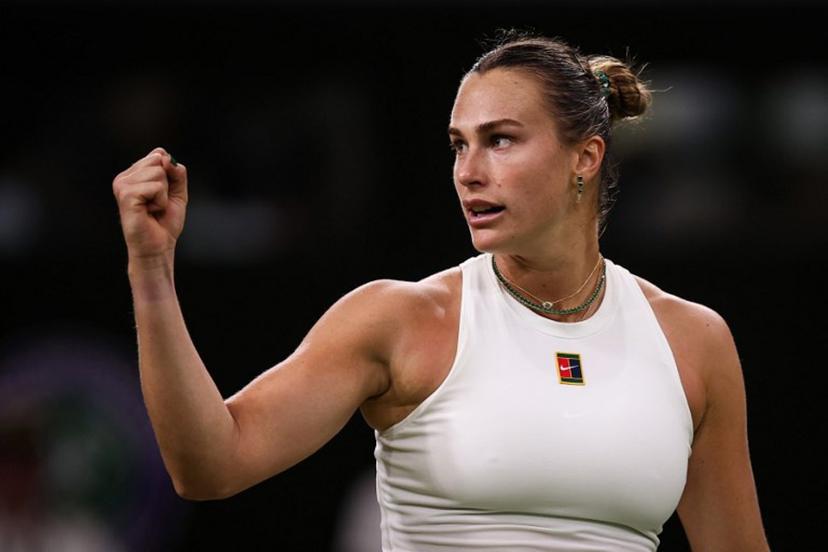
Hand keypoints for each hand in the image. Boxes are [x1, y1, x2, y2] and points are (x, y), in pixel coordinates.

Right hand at [113, 147, 187, 262]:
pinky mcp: (126, 195)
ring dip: (164, 195)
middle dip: (167, 185)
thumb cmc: (165, 221)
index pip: (159, 154)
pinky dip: (160, 202)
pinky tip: (150, 212)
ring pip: (158, 173)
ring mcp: (122, 185)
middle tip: (158, 203)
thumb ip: (176, 172)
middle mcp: (125, 177)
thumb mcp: (177, 192)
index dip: (170, 175)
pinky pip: (156, 187)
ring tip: (153, 208)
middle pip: (159, 161)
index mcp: (134, 173)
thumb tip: (165, 157)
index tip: (163, 194)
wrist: (158, 246)